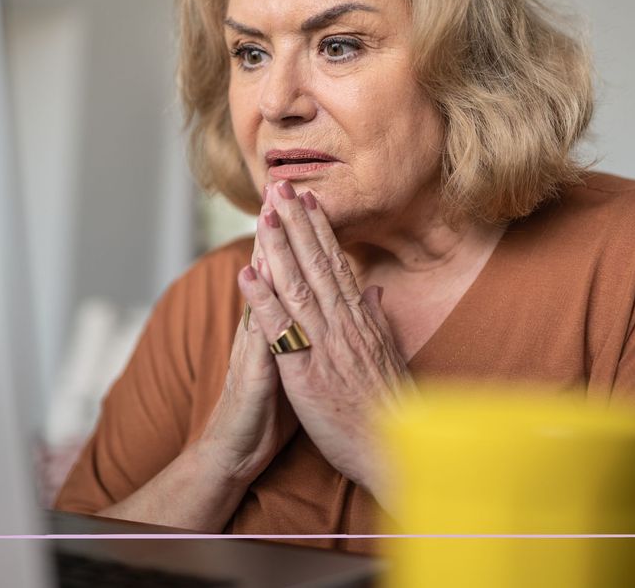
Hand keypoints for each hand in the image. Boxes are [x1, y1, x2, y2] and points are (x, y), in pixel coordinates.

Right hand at [195, 206, 297, 485]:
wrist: (235, 451)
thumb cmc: (269, 411)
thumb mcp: (297, 366)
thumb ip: (310, 333)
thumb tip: (333, 307)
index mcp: (284, 327)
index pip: (295, 273)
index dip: (302, 236)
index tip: (309, 197)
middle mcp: (265, 329)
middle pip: (274, 271)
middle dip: (280, 228)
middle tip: (283, 186)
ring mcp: (255, 348)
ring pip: (261, 294)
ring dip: (264, 255)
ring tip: (268, 217)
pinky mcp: (252, 373)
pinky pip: (254, 336)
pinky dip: (254, 308)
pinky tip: (250, 280)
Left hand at [241, 181, 415, 501]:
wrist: (389, 449)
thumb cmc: (387, 408)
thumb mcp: (386, 357)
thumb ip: (377, 322)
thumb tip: (375, 293)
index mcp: (359, 320)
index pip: (337, 264)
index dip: (321, 230)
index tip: (309, 199)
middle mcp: (342, 323)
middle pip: (317, 263)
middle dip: (297, 222)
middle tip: (281, 186)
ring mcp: (324, 343)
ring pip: (297, 284)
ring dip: (278, 246)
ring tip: (263, 214)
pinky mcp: (305, 370)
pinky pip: (280, 328)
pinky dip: (261, 298)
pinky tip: (245, 272)